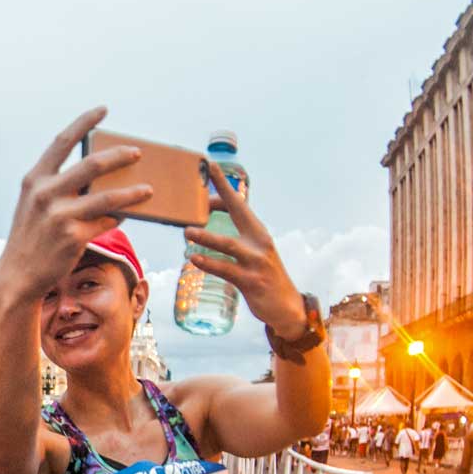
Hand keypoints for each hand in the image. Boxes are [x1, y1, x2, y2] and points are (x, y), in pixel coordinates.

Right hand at [0, 107, 152, 296]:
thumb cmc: (31, 237)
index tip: (103, 110)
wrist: (17, 274)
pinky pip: (106, 222)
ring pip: (108, 197)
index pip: (62, 142)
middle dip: (119, 156)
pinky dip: (118, 218)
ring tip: (148, 189)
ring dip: (132, 192)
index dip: (84, 122)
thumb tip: (97, 176)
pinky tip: (124, 217)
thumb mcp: (35, 205)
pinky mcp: (73, 237)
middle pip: (92, 165)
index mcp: (35, 180)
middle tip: (137, 152)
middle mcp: (45, 194)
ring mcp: (59, 216)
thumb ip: (57, 186)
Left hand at [184, 162, 305, 338]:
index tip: (210, 166)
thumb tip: (201, 227)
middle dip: (222, 194)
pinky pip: (226, 270)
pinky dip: (210, 263)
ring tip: (187, 232)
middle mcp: (259, 242)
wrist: (286, 307)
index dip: (225, 185)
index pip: (239, 203)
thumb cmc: (262, 277)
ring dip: (207, 237)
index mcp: (257, 232)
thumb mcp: (250, 254)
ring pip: (228, 244)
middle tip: (203, 180)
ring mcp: (256, 262)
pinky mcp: (251, 281)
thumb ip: (230, 240)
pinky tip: (194, 259)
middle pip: (238, 212)